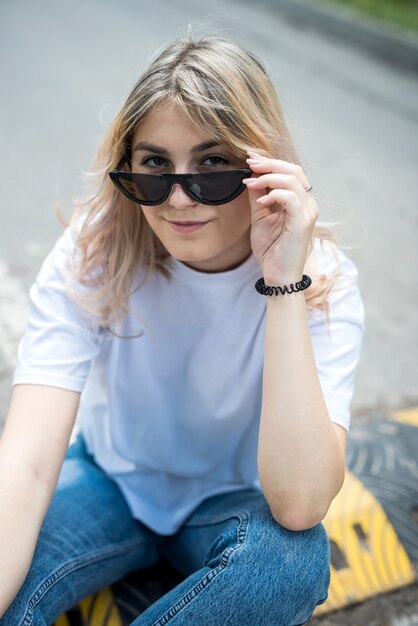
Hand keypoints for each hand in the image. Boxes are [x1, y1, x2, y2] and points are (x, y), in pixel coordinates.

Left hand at [243, 151, 318, 285]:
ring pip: (293, 180)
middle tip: (249, 163)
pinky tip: (260, 202)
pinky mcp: (303, 222)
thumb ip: (258, 196)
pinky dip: (274, 194)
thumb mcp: (260, 217)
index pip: (290, 172)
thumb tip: (251, 176)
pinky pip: (291, 198)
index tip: (250, 158)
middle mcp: (308, 204)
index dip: (270, 162)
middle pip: (294, 170)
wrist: (278, 276)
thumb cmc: (272, 250)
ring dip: (268, 177)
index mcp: (300, 201)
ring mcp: (307, 212)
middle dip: (269, 163)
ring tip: (250, 182)